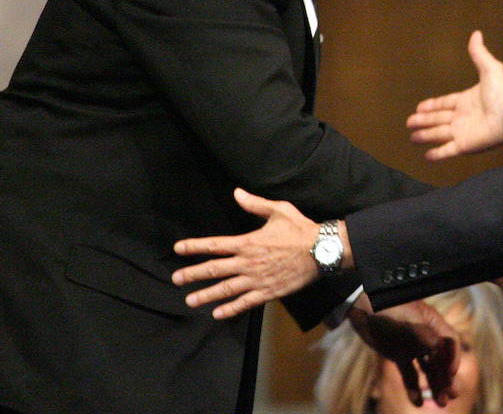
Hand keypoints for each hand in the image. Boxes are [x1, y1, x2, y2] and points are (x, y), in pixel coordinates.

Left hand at [172, 188, 326, 318]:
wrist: (321, 250)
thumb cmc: (300, 229)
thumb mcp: (278, 210)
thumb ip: (254, 203)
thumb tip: (236, 192)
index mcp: (248, 242)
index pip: (215, 244)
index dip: (194, 246)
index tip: (178, 249)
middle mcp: (248, 262)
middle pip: (214, 269)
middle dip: (193, 274)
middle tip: (176, 279)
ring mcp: (256, 279)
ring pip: (226, 289)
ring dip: (206, 295)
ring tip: (190, 301)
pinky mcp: (267, 292)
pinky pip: (245, 302)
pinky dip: (230, 309)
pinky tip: (218, 313)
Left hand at [350, 302, 459, 407]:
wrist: (361, 306)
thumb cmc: (387, 308)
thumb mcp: (408, 320)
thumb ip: (426, 336)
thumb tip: (442, 349)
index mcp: (432, 323)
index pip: (450, 343)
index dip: (453, 359)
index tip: (449, 375)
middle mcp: (425, 336)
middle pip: (441, 359)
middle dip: (447, 378)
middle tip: (452, 396)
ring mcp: (412, 346)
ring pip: (428, 369)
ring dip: (435, 385)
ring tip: (441, 403)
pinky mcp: (398, 354)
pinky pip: (409, 373)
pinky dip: (414, 387)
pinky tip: (418, 402)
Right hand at [407, 30, 502, 160]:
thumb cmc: (502, 94)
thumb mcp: (490, 69)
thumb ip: (479, 54)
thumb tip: (476, 33)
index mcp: (466, 100)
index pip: (445, 103)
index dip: (432, 105)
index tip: (419, 106)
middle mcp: (462, 117)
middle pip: (438, 119)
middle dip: (423, 121)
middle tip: (409, 122)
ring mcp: (462, 132)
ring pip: (438, 134)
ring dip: (425, 136)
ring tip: (412, 137)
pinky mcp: (464, 145)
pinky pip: (447, 151)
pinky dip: (436, 154)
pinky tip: (426, 157)